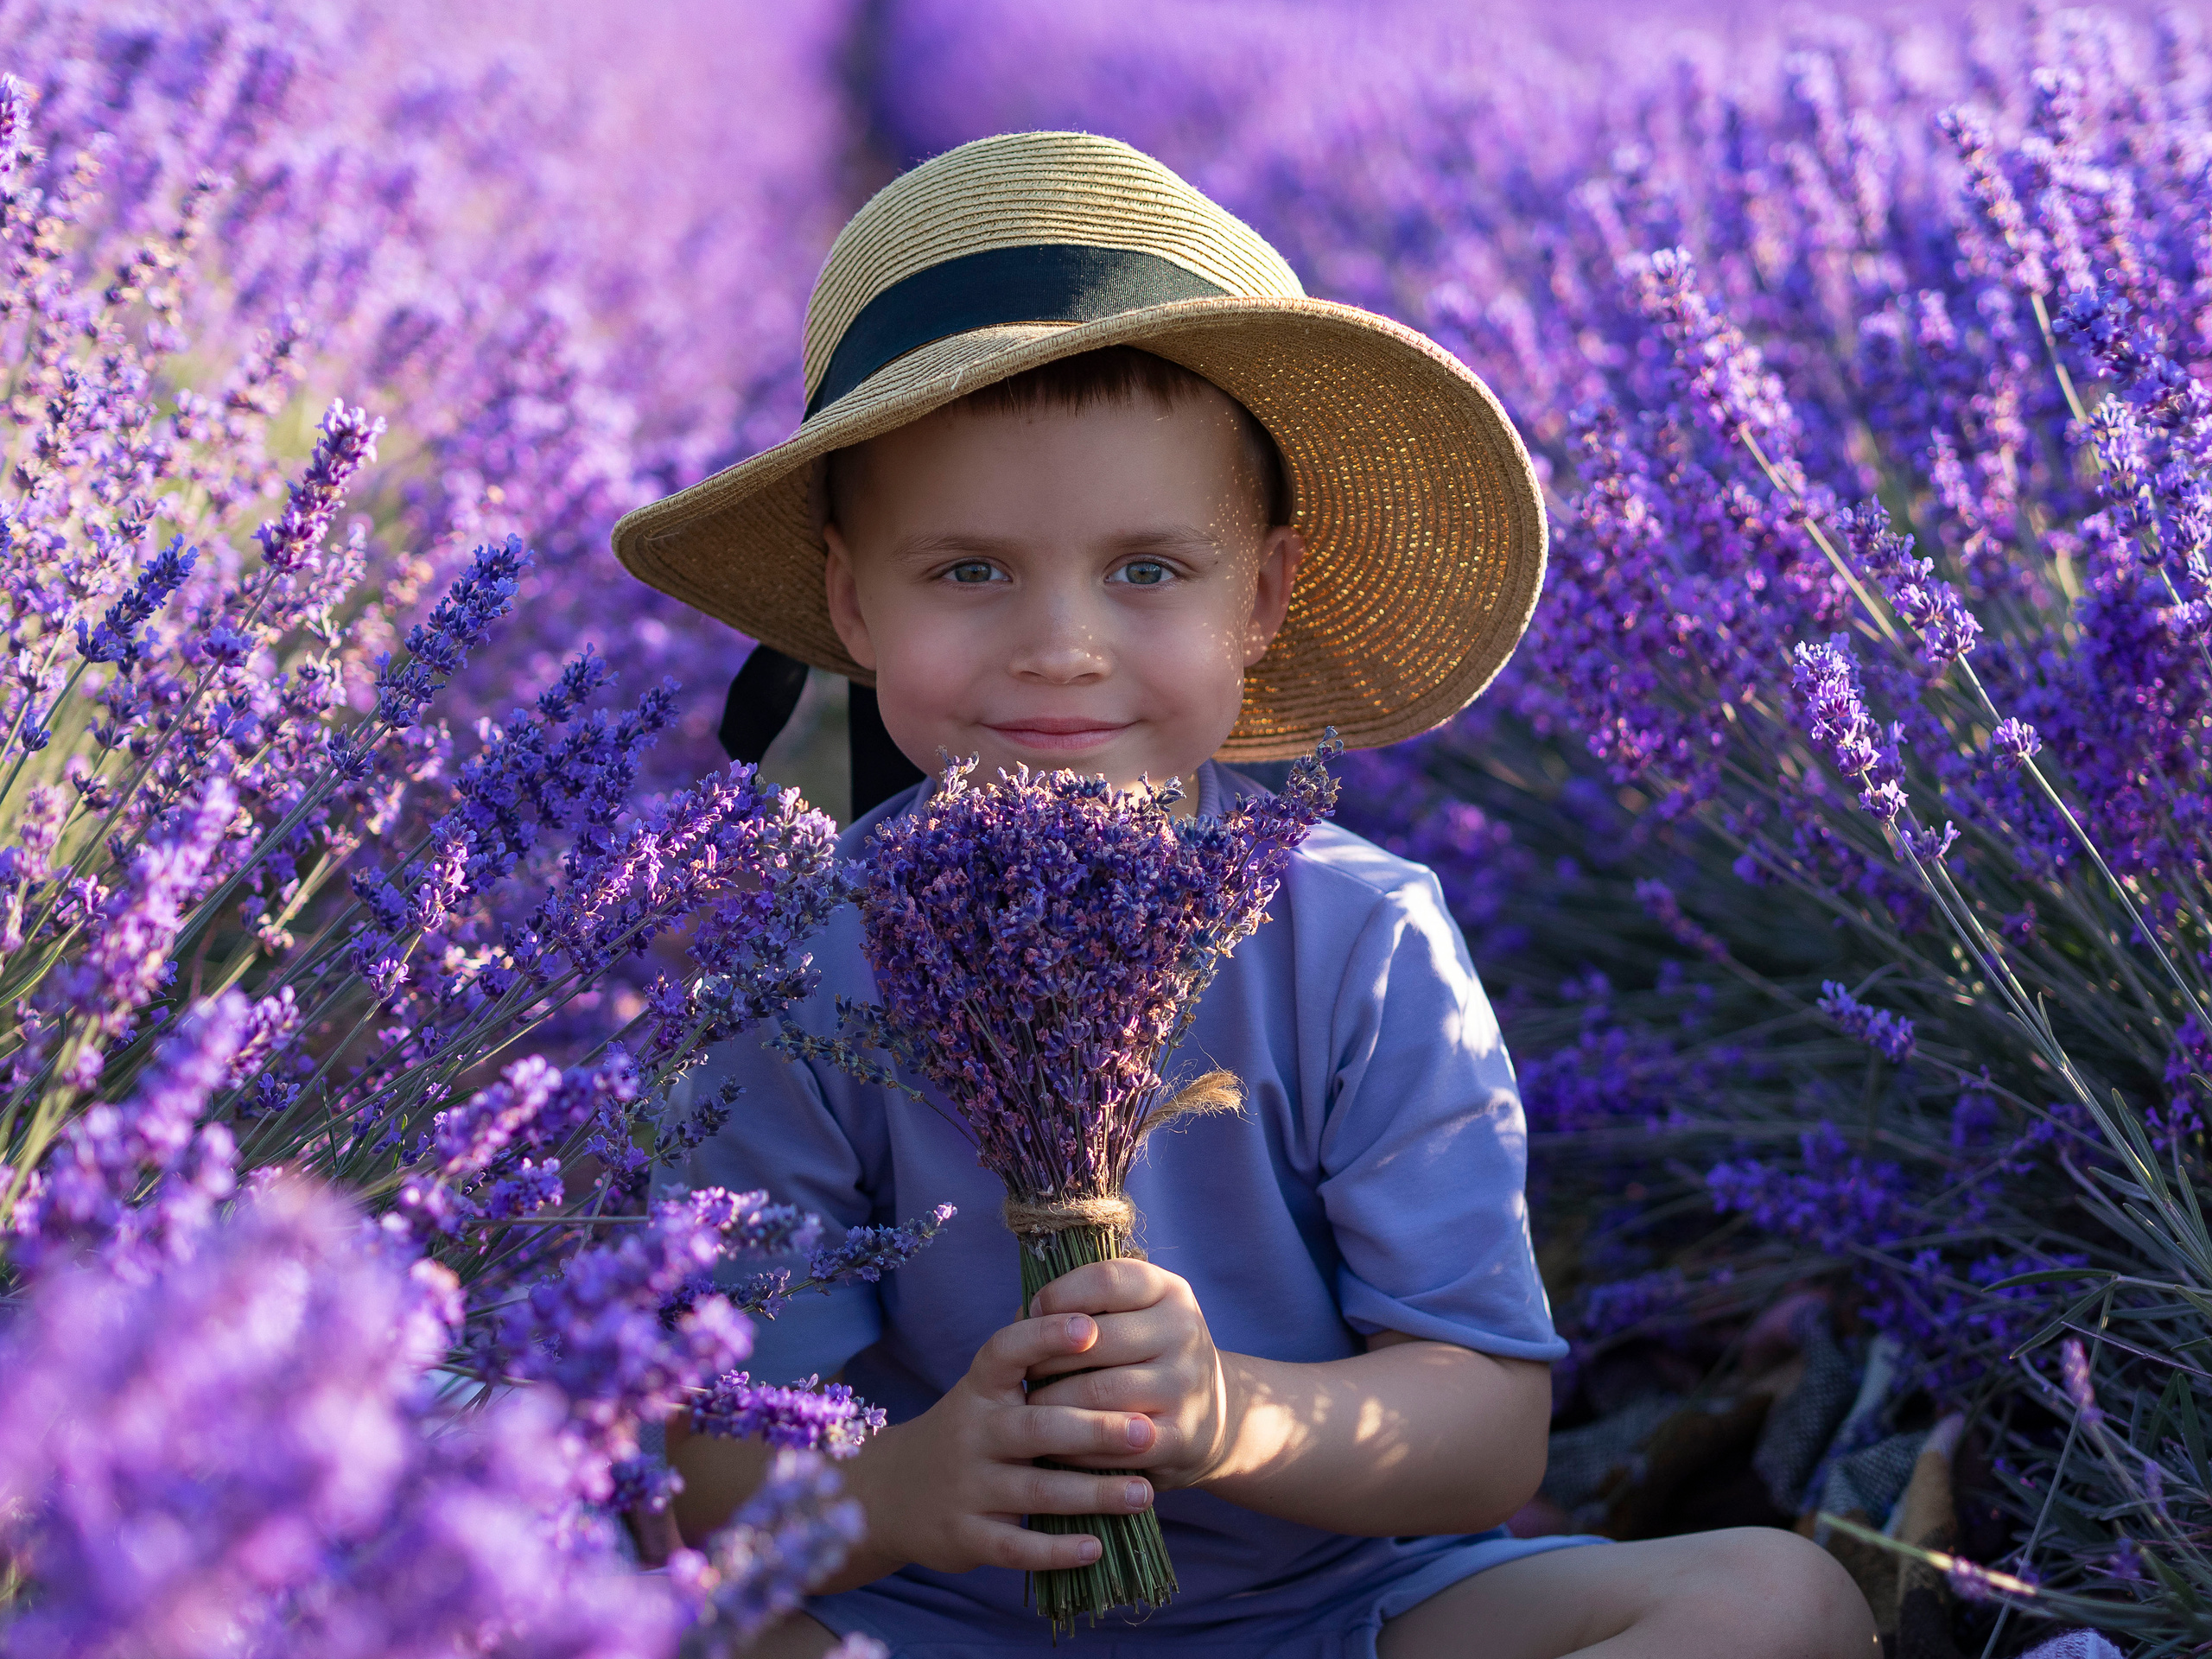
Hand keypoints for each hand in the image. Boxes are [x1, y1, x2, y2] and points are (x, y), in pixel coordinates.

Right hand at [845, 1307, 1160, 1578]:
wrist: (893, 1493)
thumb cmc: (969, 1430)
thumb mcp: (985, 1389)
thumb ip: (1030, 1358)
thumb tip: (1098, 1309)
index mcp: (980, 1388)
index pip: (1006, 1350)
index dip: (1045, 1337)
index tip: (1091, 1326)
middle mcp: (972, 1432)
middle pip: (1037, 1428)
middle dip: (1095, 1430)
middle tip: (1146, 1432)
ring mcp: (967, 1486)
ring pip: (1036, 1490)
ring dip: (1093, 1493)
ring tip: (1144, 1493)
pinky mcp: (965, 1536)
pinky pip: (1015, 1547)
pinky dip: (1055, 1550)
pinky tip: (1096, 1547)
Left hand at [1024, 1259, 1231, 1489]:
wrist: (1209, 1416)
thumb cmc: (1147, 1356)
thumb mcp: (1133, 1315)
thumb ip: (1085, 1306)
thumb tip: (1023, 1316)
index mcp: (1169, 1291)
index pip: (1106, 1280)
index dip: (1059, 1295)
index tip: (1034, 1314)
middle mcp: (1184, 1331)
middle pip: (1095, 1340)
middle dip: (1045, 1358)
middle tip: (1022, 1372)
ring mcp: (1186, 1385)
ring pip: (1097, 1393)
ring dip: (1052, 1404)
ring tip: (1029, 1407)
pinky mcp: (1181, 1436)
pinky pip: (1110, 1442)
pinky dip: (1074, 1446)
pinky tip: (1054, 1445)